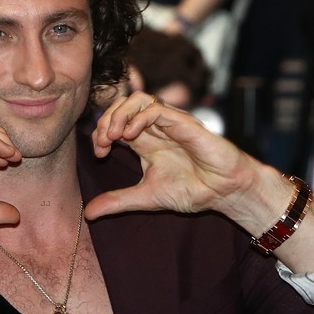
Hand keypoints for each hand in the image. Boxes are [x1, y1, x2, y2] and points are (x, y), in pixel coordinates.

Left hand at [87, 92, 264, 220]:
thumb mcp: (146, 198)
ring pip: (138, 99)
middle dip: (106, 120)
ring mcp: (170, 122)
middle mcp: (155, 128)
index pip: (115, 123)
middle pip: (122, 105)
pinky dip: (138, 118)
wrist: (224, 192)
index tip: (98, 153)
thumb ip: (118, 201)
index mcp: (145, 141)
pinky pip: (156, 109)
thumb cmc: (192, 190)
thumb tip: (89, 214)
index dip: (101, 132)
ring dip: (120, 114)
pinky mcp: (184, 122)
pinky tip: (131, 136)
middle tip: (102, 142)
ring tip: (113, 135)